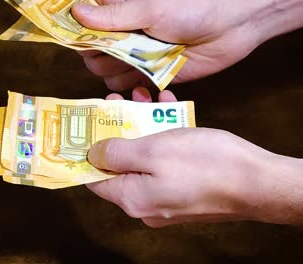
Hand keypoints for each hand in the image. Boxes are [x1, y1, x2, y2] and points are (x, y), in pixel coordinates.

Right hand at [72, 0, 302, 90]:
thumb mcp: (150, 9)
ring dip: (118, 73)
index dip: (79, 37)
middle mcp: (124, 37)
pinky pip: (128, 88)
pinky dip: (131, 88)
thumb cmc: (193, 7)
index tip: (80, 41)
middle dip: (102, 57)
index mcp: (121, 15)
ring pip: (108, 75)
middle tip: (122, 52)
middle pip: (93, 56)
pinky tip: (144, 79)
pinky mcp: (151, 76)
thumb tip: (77, 12)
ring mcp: (136, 58)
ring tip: (140, 63)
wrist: (231, 27)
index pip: (85, 29)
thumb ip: (115, 15)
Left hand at [87, 87, 302, 226]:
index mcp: (131, 198)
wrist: (258, 182)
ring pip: (144, 158)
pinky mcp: (184, 189)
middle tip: (115, 101)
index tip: (85, 127)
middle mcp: (145, 203)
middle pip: (119, 165)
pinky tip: (168, 109)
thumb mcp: (153, 151)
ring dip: (141, 126)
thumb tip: (93, 155)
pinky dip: (164, 136)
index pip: (94, 179)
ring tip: (142, 97)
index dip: (86, 151)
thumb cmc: (205, 164)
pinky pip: (165, 161)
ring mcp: (166, 197)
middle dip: (117, 130)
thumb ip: (117, 153)